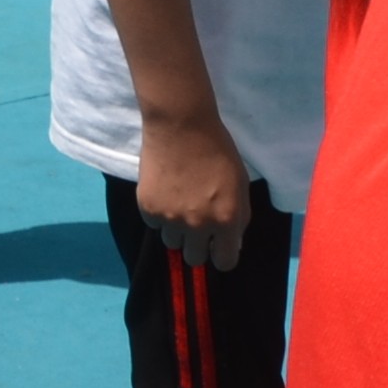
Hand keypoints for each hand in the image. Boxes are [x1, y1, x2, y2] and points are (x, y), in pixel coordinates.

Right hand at [133, 107, 253, 272]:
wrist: (180, 125)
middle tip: (195, 225)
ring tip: (177, 205)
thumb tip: (231, 243)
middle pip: (194, 259)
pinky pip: (154, 225)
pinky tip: (164, 192)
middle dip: (197, 246)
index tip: (217, 246)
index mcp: (227, 219)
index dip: (222, 255)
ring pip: (172, 243)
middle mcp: (198, 225)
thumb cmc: (217, 150)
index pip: (225, 262)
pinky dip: (159, 214)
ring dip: (176, 230)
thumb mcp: (240, 184)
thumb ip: (238, 217)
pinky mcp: (148, 208)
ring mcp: (170, 218)